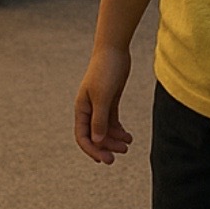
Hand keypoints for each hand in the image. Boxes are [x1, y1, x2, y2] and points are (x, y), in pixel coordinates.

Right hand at [75, 47, 134, 164]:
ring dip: (114, 139)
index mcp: (81, 108)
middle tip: (120, 154)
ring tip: (128, 144)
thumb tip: (97, 141)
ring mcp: (100, 105)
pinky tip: (128, 136)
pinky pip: (112, 121)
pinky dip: (119, 130)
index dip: (92, 150)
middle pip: (95, 135)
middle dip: (106, 147)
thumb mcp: (102, 96)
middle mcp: (88, 109)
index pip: (82, 136)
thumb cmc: (105, 70)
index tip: (105, 159)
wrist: (114, 49)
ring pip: (105, 130)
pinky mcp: (110, 100)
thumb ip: (99, 119)